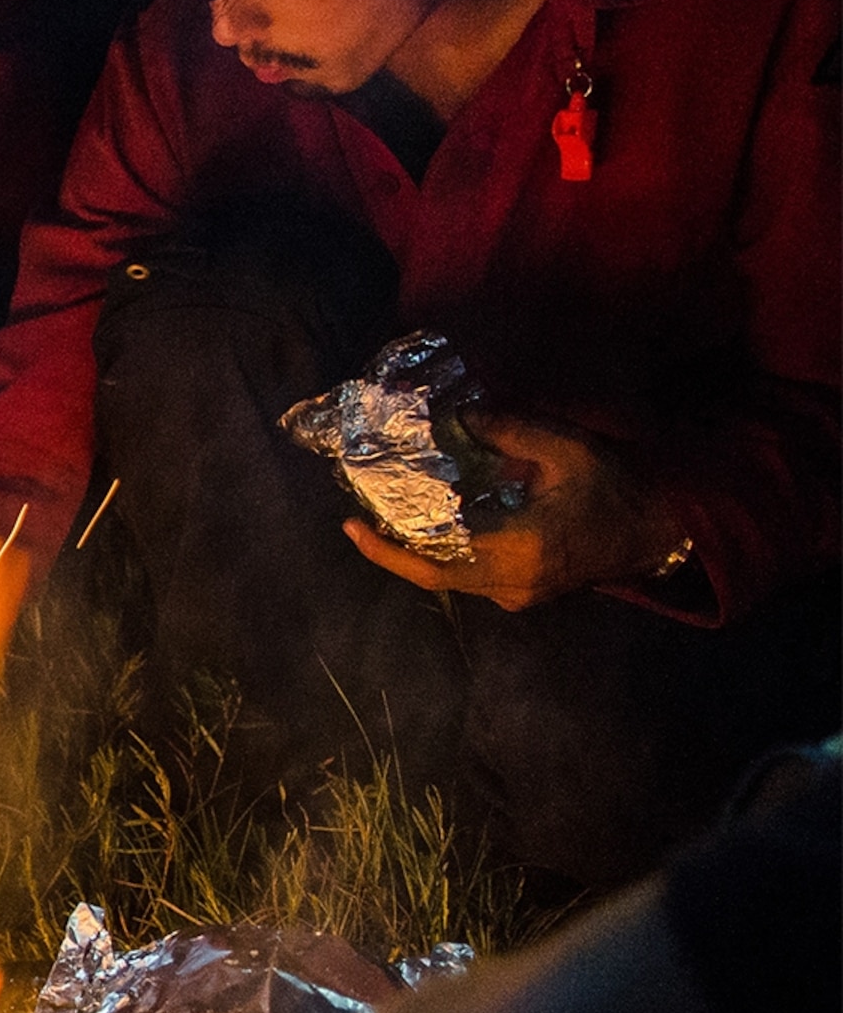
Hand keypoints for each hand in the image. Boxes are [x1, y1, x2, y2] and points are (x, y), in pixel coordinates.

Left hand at [342, 411, 683, 609]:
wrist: (660, 532)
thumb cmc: (618, 488)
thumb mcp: (567, 449)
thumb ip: (512, 432)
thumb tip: (462, 416)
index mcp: (518, 549)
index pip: (434, 559)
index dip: (388, 549)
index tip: (352, 526)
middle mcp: (511, 583)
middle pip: (432, 577)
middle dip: (391, 553)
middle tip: (357, 524)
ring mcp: (518, 596)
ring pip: (450, 582)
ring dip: (416, 556)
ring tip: (383, 524)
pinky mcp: (523, 596)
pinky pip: (470, 582)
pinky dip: (443, 560)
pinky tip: (427, 533)